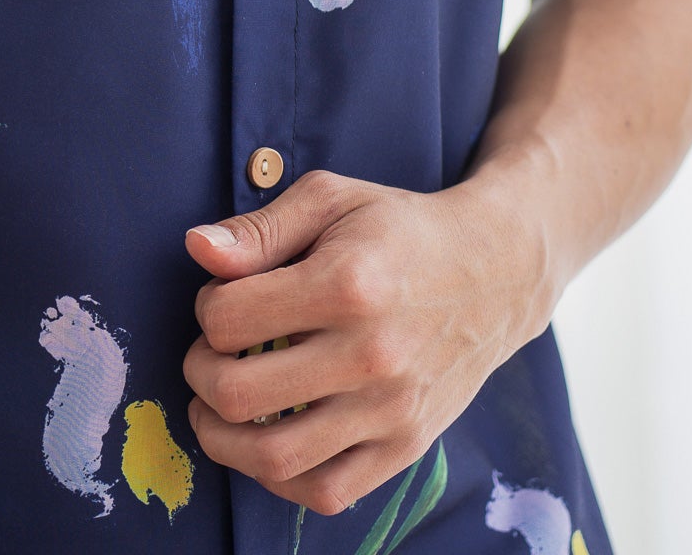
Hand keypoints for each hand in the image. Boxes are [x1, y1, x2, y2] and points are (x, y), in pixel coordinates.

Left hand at [182, 166, 548, 516]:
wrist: (495, 271)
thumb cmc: (399, 228)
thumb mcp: (331, 200)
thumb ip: (260, 229)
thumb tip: (196, 249)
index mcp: (347, 284)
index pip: (229, 319)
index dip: (206, 307)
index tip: (222, 298)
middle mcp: (370, 355)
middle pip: (240, 394)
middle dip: (201, 375)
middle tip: (209, 355)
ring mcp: (391, 410)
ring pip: (274, 458)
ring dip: (222, 439)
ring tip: (217, 409)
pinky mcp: (406, 447)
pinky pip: (326, 493)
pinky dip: (280, 478)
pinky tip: (266, 443)